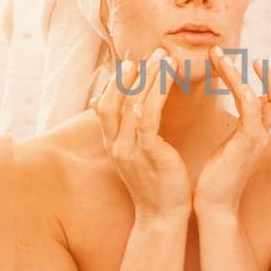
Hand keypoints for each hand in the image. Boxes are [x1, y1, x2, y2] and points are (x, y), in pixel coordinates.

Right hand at [94, 50, 191, 220]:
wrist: (162, 218)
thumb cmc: (155, 187)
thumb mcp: (136, 157)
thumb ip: (126, 133)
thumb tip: (112, 108)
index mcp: (112, 145)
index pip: (105, 105)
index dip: (117, 81)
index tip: (132, 60)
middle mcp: (115, 145)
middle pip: (113, 100)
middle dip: (130, 74)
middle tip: (149, 52)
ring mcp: (128, 149)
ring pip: (131, 104)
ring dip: (147, 77)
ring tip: (163, 58)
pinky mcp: (147, 153)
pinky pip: (147, 118)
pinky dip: (154, 96)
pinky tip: (165, 80)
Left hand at [193, 48, 270, 216]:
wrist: (213, 208)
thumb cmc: (213, 181)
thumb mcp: (225, 150)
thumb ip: (231, 133)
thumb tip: (227, 121)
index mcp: (256, 135)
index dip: (265, 81)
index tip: (244, 61)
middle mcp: (261, 135)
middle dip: (263, 74)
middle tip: (226, 52)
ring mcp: (256, 138)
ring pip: (259, 96)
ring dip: (237, 74)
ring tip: (218, 55)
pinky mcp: (247, 143)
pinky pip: (251, 109)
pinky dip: (242, 88)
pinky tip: (227, 74)